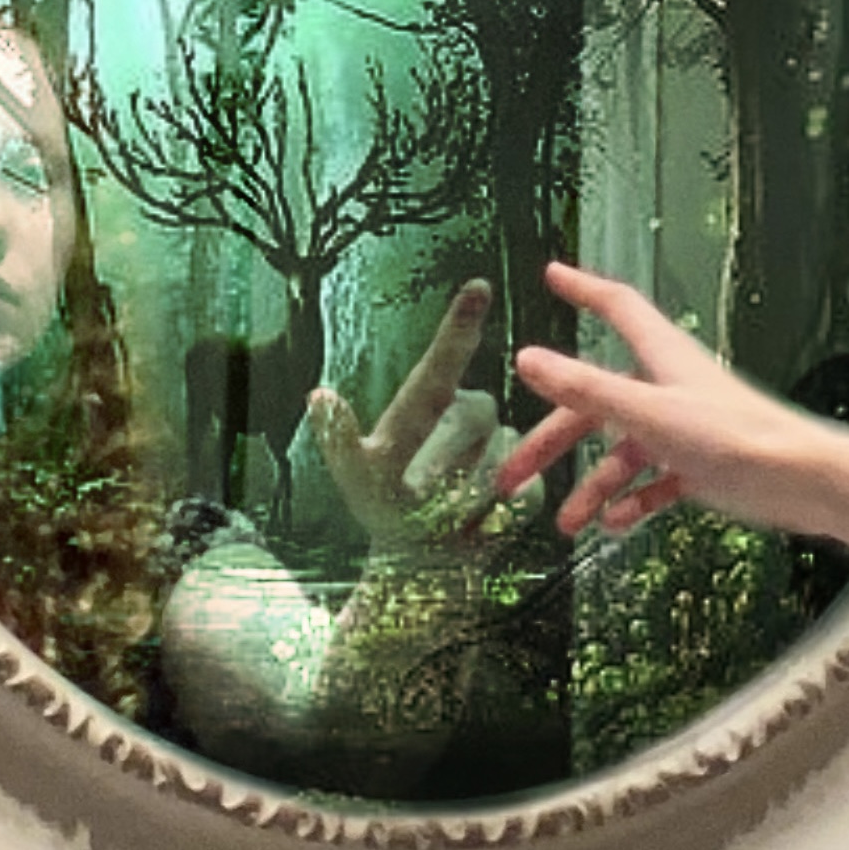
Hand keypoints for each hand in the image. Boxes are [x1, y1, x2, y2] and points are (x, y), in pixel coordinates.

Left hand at [309, 279, 510, 543]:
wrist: (426, 563)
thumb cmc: (386, 516)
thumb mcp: (356, 482)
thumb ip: (339, 441)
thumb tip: (319, 394)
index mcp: (422, 408)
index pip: (438, 367)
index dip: (458, 327)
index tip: (478, 287)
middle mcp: (465, 416)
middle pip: (476, 420)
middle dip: (451, 465)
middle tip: (425, 501)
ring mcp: (501, 448)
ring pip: (502, 458)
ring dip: (471, 497)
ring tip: (447, 516)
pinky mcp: (529, 484)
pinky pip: (523, 495)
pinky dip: (496, 520)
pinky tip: (476, 528)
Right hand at [497, 261, 829, 537]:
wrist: (800, 481)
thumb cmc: (731, 436)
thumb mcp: (646, 414)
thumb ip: (586, 388)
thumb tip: (526, 359)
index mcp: (659, 357)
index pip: (616, 306)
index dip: (584, 288)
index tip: (553, 274)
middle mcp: (667, 387)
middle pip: (595, 403)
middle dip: (551, 442)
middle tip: (511, 480)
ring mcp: (683, 427)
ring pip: (621, 453)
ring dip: (591, 488)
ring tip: (568, 525)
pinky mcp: (701, 464)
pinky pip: (653, 481)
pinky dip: (631, 501)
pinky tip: (615, 525)